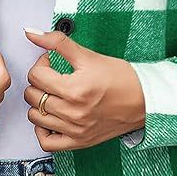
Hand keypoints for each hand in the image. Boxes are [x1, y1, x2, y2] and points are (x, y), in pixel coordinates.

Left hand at [22, 28, 145, 151]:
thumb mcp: (89, 56)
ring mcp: (75, 129)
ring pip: (34, 117)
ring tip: (52, 95)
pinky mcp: (79, 141)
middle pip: (32, 96)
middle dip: (39, 82)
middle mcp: (73, 112)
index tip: (51, 62)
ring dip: (38, 104)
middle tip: (52, 77)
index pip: (36, 76)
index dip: (41, 64)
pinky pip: (47, 142)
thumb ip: (57, 42)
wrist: (145, 100)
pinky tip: (51, 117)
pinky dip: (43, 130)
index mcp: (75, 89)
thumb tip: (31, 33)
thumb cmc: (122, 79)